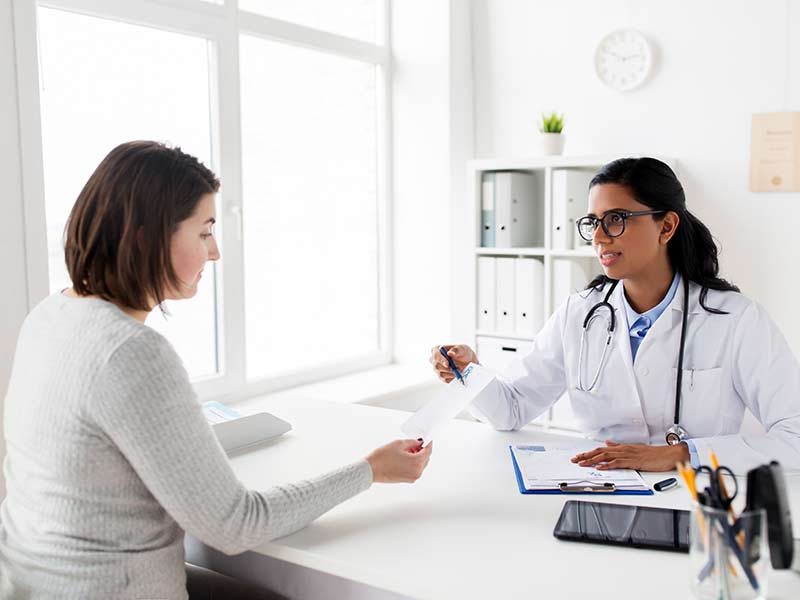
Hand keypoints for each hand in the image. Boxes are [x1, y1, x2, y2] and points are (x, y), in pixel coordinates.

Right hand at [366, 439, 432, 482]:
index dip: (428, 443)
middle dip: (422, 450)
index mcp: (417, 462)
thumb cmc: (382, 458)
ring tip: (408, 449)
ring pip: (421, 465)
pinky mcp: (407, 480)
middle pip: (426, 459)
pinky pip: (415, 470)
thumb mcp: (399, 444)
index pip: (428, 451)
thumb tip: (417, 442)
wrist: (371, 470)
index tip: (427, 439)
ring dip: (418, 456)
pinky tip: (405, 456)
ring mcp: (412, 477)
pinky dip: (414, 463)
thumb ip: (412, 442)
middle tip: (416, 443)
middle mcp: (417, 472)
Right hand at [429, 344, 476, 382]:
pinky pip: (445, 380)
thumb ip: (455, 350)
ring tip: (460, 369)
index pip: (435, 355)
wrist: (468, 361)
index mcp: (436, 350)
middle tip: (457, 368)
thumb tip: (449, 353)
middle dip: (447, 369)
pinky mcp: (441, 377)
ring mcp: (437, 369)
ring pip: (441, 374)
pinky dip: (453, 378)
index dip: (440, 360)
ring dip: (452, 373)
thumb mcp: (461, 348)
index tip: (447, 364)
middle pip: (436, 366)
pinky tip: (457, 374)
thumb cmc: (463, 352)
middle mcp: (434, 360)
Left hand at [570, 440, 689, 471]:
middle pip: (600, 452)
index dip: (589, 453)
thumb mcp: (634, 449)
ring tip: (582, 463)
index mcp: (622, 448)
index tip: (578, 457)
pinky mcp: (634, 461)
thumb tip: (608, 443)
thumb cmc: (654, 454)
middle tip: (574, 460)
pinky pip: (618, 463)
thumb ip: (619, 447)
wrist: (668, 455)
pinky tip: (600, 467)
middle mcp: (623, 449)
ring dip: (593, 460)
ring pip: (606, 456)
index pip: (601, 449)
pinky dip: (608, 465)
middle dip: (586, 456)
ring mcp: (628, 455)